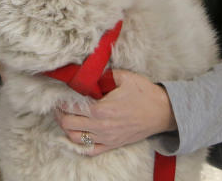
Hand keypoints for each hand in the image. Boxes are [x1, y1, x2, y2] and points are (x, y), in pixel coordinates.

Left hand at [54, 70, 176, 155]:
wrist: (164, 112)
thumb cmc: (145, 93)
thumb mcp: (123, 77)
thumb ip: (103, 75)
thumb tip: (88, 72)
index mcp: (102, 109)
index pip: (71, 107)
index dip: (61, 101)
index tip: (58, 94)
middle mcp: (102, 126)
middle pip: (68, 124)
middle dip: (59, 113)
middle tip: (58, 105)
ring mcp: (107, 138)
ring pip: (75, 138)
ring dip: (66, 128)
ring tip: (65, 117)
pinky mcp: (113, 144)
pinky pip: (90, 150)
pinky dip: (79, 144)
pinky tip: (76, 134)